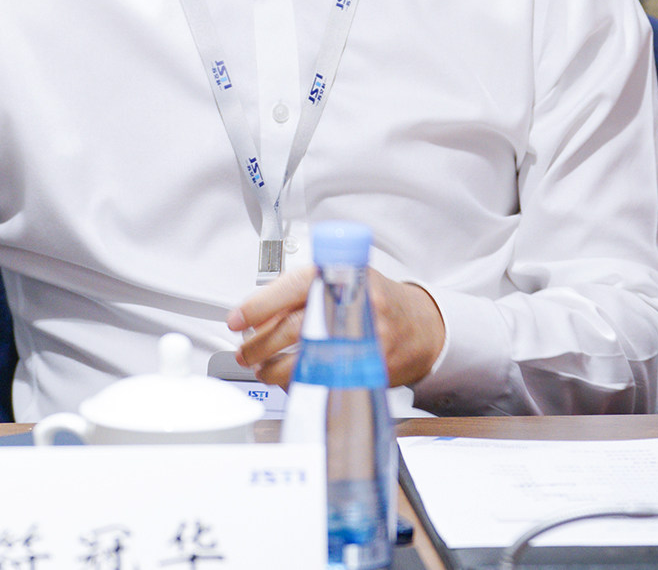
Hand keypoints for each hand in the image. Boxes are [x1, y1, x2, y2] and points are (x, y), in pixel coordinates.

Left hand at [227, 265, 444, 389]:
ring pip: (306, 358)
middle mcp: (353, 305)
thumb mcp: (343, 278)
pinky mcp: (369, 366)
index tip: (237, 320)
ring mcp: (363, 338)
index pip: (293, 288)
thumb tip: (257, 312)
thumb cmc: (376, 300)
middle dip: (260, 345)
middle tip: (244, 351)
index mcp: (342, 276)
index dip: (260, 305)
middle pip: (294, 328)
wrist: (420, 327)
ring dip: (275, 369)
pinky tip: (291, 380)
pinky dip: (301, 382)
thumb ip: (304, 290)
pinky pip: (325, 379)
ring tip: (262, 368)